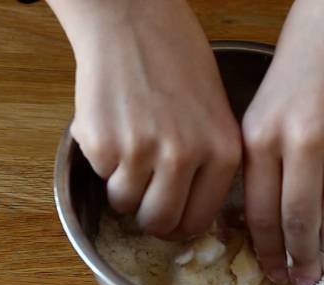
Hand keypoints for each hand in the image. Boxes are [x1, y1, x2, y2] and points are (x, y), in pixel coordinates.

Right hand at [48, 0, 240, 237]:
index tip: (169, 218)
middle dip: (148, 217)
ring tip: (129, 151)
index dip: (179, 225)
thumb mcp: (216, 113)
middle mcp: (186, 156)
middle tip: (143, 197)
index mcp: (223, 152)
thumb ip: (211, 163)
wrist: (133, 21)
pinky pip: (101, 175)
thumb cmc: (178, 61)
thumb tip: (192, 213)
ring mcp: (142, 151)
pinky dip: (103, 161)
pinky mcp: (104, 143)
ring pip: (124, 204)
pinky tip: (115, 126)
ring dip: (122, 187)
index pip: (198, 220)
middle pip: (160, 222)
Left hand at [242, 0, 323, 284]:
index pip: (261, 213)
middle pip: (300, 222)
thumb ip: (262, 161)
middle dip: (300, 260)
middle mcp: (304, 141)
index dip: (268, 251)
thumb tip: (266, 219)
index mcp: (263, 135)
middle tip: (302, 281)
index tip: (273, 271)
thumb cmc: (301, 62)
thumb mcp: (262, 108)